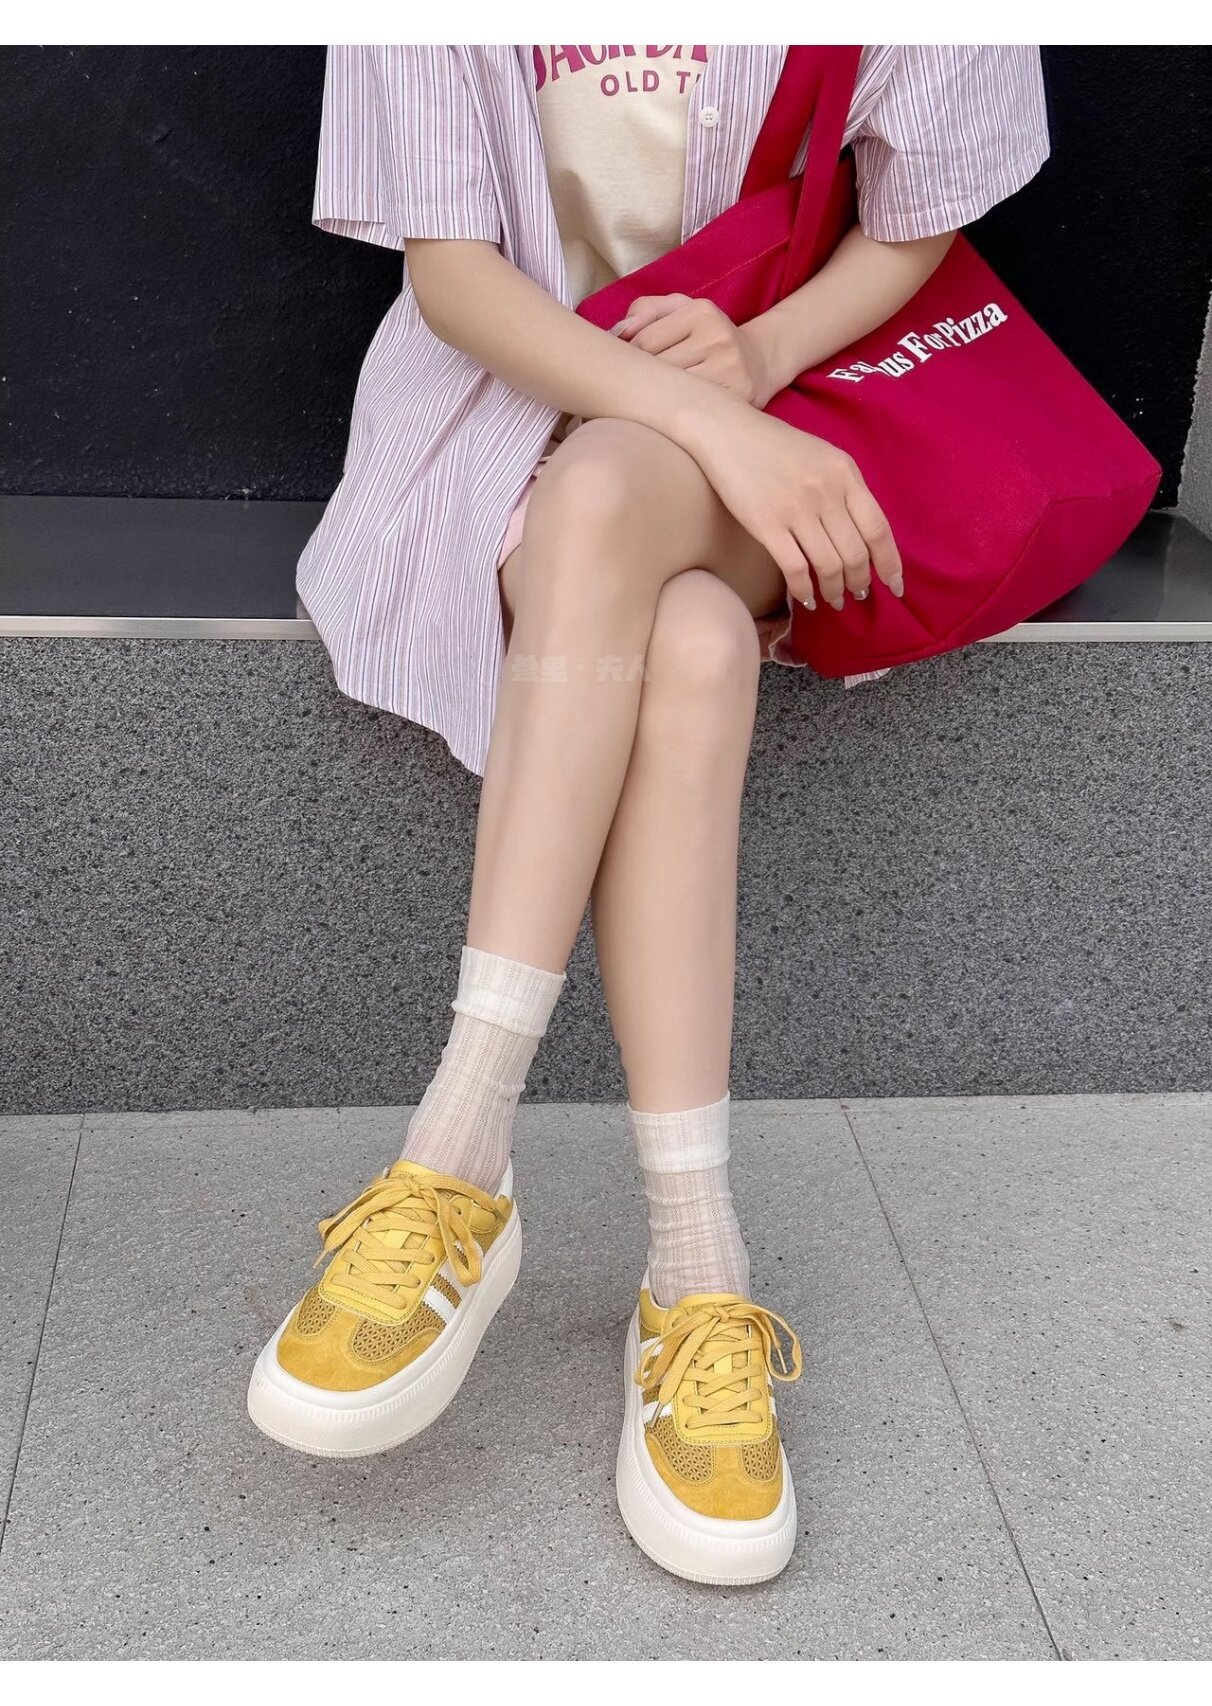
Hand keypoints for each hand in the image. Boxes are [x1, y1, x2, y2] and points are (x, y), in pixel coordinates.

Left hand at [613, 294, 781, 407]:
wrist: (759, 362)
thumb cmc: (707, 337)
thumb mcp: (681, 311)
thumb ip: (647, 310)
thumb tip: (621, 330)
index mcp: (700, 312)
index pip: (645, 341)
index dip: (633, 358)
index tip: (638, 367)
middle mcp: (717, 337)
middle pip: (658, 368)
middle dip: (646, 380)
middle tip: (644, 388)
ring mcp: (729, 369)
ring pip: (673, 392)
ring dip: (660, 399)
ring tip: (661, 399)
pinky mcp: (738, 397)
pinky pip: (694, 410)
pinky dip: (680, 413)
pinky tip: (679, 411)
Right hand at [678, 396, 903, 609]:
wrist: (726, 430)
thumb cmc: (774, 446)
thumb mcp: (822, 456)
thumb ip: (845, 490)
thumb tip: (862, 536)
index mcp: (846, 473)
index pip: (879, 529)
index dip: (890, 564)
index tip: (895, 586)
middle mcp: (826, 491)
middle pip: (856, 554)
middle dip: (860, 583)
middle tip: (857, 595)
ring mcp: (796, 508)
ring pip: (829, 566)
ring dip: (834, 591)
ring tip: (832, 599)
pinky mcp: (767, 523)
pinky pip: (796, 569)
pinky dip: (804, 591)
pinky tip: (805, 598)